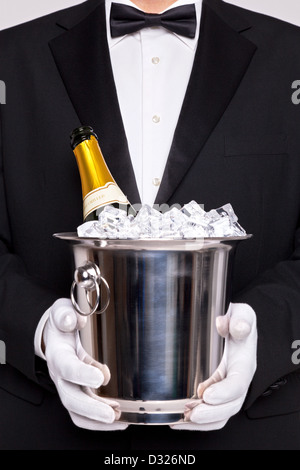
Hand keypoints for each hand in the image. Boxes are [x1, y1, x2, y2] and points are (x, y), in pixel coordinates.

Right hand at [43, 298, 127, 430]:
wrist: (54, 335)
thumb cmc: (61, 324)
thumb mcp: (61, 312)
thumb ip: (65, 314)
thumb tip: (74, 320)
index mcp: (58, 355)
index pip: (67, 367)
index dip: (82, 374)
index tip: (100, 378)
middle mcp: (60, 376)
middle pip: (70, 398)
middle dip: (91, 408)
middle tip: (111, 413)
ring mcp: (68, 387)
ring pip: (77, 411)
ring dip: (97, 420)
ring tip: (119, 419)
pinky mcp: (78, 392)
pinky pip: (85, 414)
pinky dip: (100, 421)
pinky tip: (119, 419)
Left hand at [171, 303, 256, 430]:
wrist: (240, 325)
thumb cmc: (240, 322)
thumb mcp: (243, 314)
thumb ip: (240, 319)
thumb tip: (229, 327)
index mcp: (245, 364)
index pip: (238, 384)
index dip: (224, 393)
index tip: (206, 394)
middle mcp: (239, 380)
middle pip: (231, 406)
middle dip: (211, 414)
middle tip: (191, 413)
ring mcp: (229, 388)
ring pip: (221, 414)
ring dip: (203, 421)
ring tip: (182, 418)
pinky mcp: (219, 391)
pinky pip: (213, 411)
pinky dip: (199, 419)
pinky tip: (181, 416)